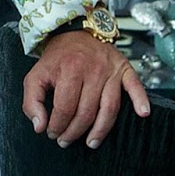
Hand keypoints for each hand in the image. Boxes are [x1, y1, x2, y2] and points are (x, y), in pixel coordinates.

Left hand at [23, 28, 150, 148]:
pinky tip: (143, 114)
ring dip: (101, 129)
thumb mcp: (35, 75)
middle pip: (87, 111)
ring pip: (110, 107)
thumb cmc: (57, 58)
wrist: (76, 32)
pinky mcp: (125, 69)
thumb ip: (31, 101)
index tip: (52, 133)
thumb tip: (39, 126)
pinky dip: (141, 100)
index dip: (57, 125)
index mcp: (69, 70)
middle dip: (75, 131)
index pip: (65, 107)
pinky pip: (136, 87)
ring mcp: (111, 71)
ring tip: (91, 142)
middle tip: (66, 141)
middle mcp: (92, 70)